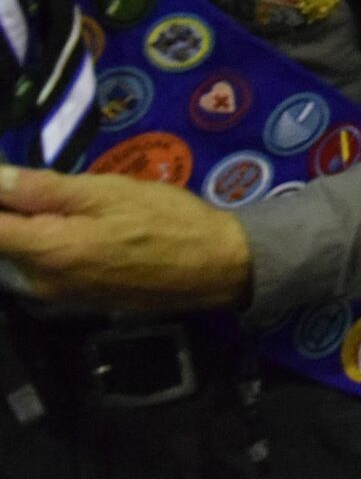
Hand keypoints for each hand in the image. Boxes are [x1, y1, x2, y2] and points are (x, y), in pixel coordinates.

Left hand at [0, 166, 251, 311]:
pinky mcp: (74, 301)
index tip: (10, 185)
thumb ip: (43, 188)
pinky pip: (41, 269)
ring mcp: (56, 297)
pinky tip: (83, 227)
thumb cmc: (167, 220)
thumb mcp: (108, 192)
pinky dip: (47, 244)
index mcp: (47, 252)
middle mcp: (39, 283)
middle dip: (12, 212)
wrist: (215, 266)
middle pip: (1, 244)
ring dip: (29, 228)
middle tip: (50, 187)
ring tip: (73, 204)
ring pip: (19, 257)